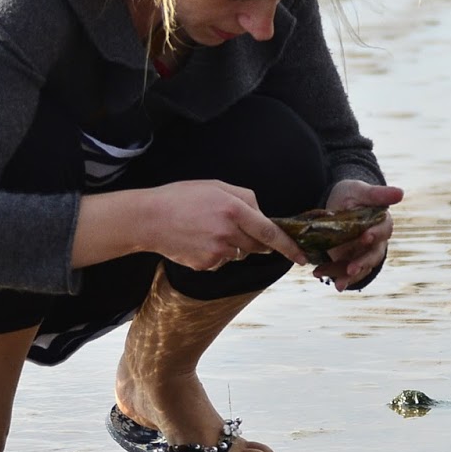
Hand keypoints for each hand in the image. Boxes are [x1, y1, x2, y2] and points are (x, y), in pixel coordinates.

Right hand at [144, 180, 309, 269]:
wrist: (148, 219)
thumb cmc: (181, 198)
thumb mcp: (216, 186)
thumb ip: (245, 198)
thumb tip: (262, 215)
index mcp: (234, 210)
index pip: (269, 232)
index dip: (289, 246)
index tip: (302, 257)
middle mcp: (228, 233)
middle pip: (257, 246)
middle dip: (255, 240)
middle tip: (233, 226)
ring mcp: (217, 252)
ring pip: (239, 254)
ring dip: (233, 245)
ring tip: (207, 230)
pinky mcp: (205, 265)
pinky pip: (222, 261)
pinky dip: (216, 253)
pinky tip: (198, 241)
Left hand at [313, 180, 403, 291]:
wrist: (335, 203)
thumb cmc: (351, 195)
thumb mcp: (360, 191)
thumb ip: (377, 194)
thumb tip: (400, 193)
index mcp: (381, 222)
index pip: (383, 230)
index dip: (376, 234)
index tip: (366, 237)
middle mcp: (375, 241)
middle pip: (374, 255)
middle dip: (363, 263)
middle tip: (351, 268)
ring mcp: (362, 253)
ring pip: (360, 268)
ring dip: (348, 276)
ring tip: (337, 284)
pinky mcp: (349, 260)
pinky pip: (344, 271)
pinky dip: (334, 275)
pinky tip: (319, 273)